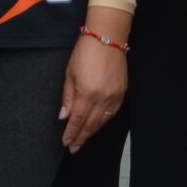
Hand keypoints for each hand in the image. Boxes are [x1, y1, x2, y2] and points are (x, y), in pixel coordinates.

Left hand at [59, 28, 127, 152]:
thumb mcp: (70, 74)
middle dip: (81, 137)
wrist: (107, 37)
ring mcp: (115, 96)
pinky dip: (104, 121)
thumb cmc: (85, 52)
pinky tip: (97, 125)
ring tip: (83, 139)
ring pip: (103, 121)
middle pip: (90, 124)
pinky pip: (113, 112)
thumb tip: (64, 116)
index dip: (71, 133)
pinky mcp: (122, 92)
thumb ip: (68, 97)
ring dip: (92, 132)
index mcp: (87, 93)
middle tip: (74, 148)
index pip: (77, 120)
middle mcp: (102, 98)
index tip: (66, 143)